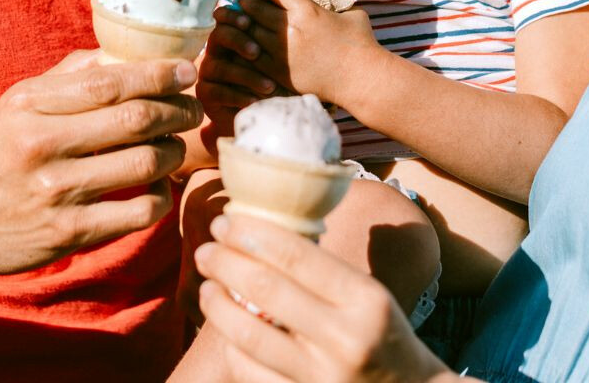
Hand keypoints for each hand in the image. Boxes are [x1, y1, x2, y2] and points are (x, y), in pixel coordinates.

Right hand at [0, 50, 201, 277]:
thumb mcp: (18, 104)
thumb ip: (68, 76)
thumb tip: (123, 52)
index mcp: (30, 105)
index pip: (110, 82)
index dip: (159, 74)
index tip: (186, 71)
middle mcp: (42, 144)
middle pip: (136, 119)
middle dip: (179, 111)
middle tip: (194, 109)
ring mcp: (57, 192)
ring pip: (145, 164)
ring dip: (175, 152)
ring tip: (177, 146)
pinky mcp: (69, 234)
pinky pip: (139, 212)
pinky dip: (160, 196)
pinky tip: (157, 187)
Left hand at [195, 214, 455, 382]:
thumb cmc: (383, 335)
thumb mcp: (371, 295)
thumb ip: (325, 269)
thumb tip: (263, 229)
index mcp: (365, 299)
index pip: (297, 254)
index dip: (252, 233)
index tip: (225, 221)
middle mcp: (344, 338)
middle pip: (266, 289)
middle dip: (225, 263)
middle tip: (206, 251)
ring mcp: (322, 376)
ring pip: (249, 334)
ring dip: (217, 306)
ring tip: (207, 289)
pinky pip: (250, 372)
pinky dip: (231, 348)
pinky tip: (227, 332)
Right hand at [199, 4, 288, 137]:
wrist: (260, 109)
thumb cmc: (270, 78)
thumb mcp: (273, 60)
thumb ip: (271, 40)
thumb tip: (279, 17)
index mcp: (231, 35)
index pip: (225, 18)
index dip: (232, 17)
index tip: (248, 22)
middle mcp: (216, 51)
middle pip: (218, 36)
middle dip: (237, 41)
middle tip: (257, 52)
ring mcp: (208, 72)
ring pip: (222, 68)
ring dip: (247, 76)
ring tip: (270, 86)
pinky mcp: (205, 93)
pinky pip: (219, 92)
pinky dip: (239, 96)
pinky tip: (256, 101)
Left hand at [238, 0, 380, 105]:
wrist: (360, 79)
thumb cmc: (361, 44)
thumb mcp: (352, 13)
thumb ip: (336, 5)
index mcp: (306, 10)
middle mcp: (289, 29)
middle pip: (255, 10)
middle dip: (246, 4)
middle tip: (241, 3)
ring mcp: (282, 52)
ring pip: (249, 33)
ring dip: (242, 26)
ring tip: (238, 24)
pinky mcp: (279, 73)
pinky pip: (251, 58)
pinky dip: (244, 49)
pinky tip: (243, 47)